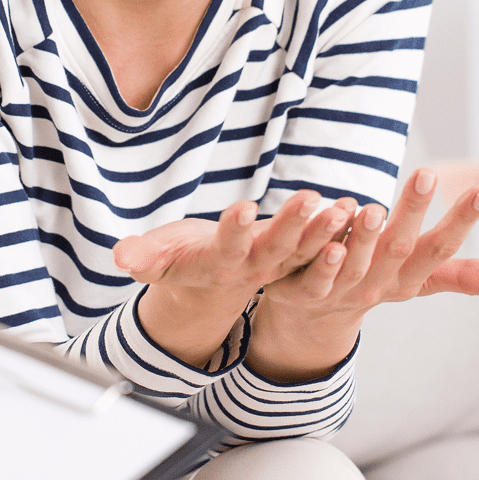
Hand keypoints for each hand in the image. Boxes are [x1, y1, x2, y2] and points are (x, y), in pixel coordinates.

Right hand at [112, 190, 356, 368]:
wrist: (212, 280)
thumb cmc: (181, 259)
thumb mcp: (156, 260)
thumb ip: (142, 258)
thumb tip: (121, 257)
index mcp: (218, 264)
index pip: (227, 247)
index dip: (235, 230)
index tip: (243, 208)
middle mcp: (253, 268)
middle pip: (276, 249)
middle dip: (293, 224)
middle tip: (310, 199)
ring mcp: (279, 265)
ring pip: (306, 249)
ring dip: (326, 230)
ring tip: (345, 207)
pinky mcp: (296, 256)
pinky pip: (321, 245)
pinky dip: (339, 230)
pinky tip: (357, 208)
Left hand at [249, 167, 478, 381]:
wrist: (314, 316)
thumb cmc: (376, 280)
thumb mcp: (417, 278)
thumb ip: (460, 274)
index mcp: (408, 277)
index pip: (440, 248)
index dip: (461, 222)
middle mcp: (380, 284)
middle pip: (400, 248)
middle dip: (413, 212)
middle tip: (426, 173)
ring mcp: (342, 290)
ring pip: (357, 262)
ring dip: (367, 236)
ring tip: (376, 207)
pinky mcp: (304, 291)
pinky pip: (314, 273)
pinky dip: (323, 256)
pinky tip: (327, 234)